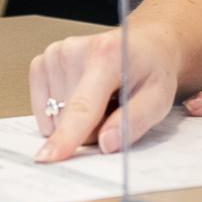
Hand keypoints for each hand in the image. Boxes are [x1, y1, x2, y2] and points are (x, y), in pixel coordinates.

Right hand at [27, 24, 181, 161]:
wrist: (145, 45)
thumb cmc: (151, 70)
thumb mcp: (158, 98)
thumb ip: (134, 122)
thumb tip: (106, 144)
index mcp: (106, 56)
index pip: (83, 106)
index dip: (67, 135)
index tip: (49, 156)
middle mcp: (75, 50)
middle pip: (69, 118)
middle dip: (90, 128)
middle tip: (113, 109)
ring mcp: (56, 54)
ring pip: (55, 116)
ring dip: (77, 119)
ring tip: (100, 99)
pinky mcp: (43, 61)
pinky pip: (43, 106)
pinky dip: (60, 111)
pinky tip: (80, 95)